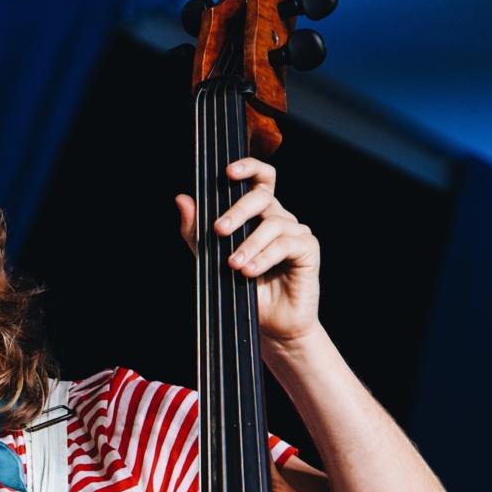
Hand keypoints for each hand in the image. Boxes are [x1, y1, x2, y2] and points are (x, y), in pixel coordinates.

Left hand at [175, 157, 319, 344]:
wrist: (269, 323)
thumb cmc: (241, 289)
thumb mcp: (209, 258)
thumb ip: (196, 231)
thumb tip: (182, 199)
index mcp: (258, 214)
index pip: (259, 179)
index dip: (248, 167)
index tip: (228, 172)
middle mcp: (278, 217)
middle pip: (262, 196)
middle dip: (238, 210)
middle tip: (218, 230)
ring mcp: (295, 232)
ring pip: (273, 223)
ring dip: (249, 244)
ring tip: (233, 265)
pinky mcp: (308, 249)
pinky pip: (286, 244)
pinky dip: (264, 257)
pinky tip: (249, 271)